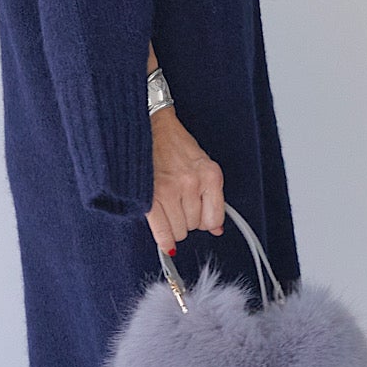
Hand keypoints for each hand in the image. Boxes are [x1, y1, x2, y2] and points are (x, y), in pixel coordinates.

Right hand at [145, 108, 225, 253]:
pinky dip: (164, 239)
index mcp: (211, 175)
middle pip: (195, 226)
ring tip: (168, 210)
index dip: (205, 222)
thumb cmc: (175, 145)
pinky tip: (165, 241)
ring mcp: (172, 189)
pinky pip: (163, 230)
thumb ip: (211, 196)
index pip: (215, 219)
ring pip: (180, 230)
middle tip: (178, 207)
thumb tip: (217, 230)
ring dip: (174, 225)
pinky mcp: (152, 195)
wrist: (150, 126)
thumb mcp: (203, 165)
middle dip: (187, 221)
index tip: (198, 217)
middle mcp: (193, 183)